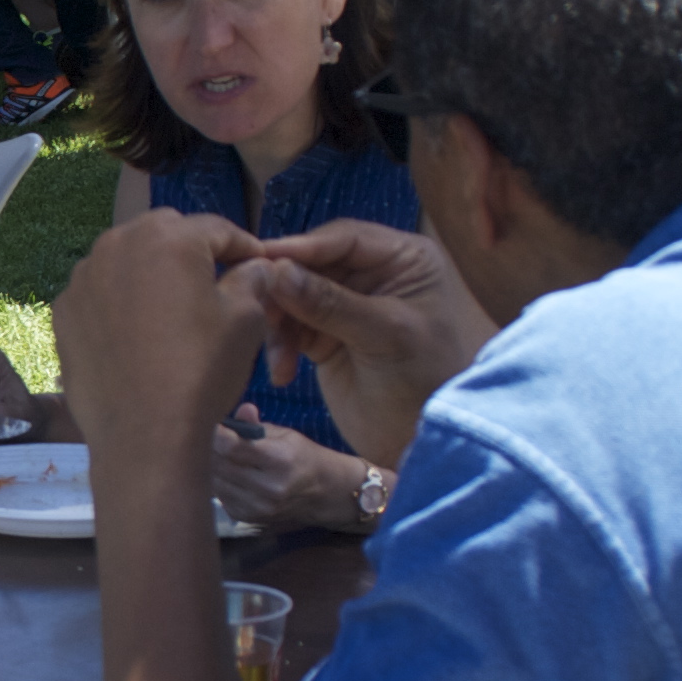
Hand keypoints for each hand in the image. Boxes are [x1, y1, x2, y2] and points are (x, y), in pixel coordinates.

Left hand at [54, 211, 269, 476]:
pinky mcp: (63, 311)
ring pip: (127, 260)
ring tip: (170, 309)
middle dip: (191, 252)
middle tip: (213, 283)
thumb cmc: (202, 372)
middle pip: (165, 234)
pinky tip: (134, 333)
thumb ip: (253, 278)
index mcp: (168, 238)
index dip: (242, 246)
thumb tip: (254, 264)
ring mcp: (83, 277)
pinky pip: (99, 292)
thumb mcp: (246, 320)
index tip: (256, 263)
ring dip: (150, 273)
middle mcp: (117, 244)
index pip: (216, 229)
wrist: (143, 435)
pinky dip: (118, 301)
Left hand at [212, 409, 362, 530]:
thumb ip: (256, 425)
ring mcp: (258, 507)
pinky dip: (217, 483)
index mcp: (280, 460)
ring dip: (208, 466)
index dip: (215, 434)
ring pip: (214, 482)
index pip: (232, 447)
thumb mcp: (284, 434)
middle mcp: (270, 487)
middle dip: (208, 449)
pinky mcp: (248, 518)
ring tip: (213, 453)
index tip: (210, 424)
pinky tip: (225, 473)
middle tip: (204, 436)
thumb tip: (242, 410)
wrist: (322, 492)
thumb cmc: (299, 455)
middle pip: (219, 465)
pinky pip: (219, 497)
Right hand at [224, 220, 496, 467]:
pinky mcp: (325, 336)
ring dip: (278, 323)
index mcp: (403, 259)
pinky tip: (282, 373)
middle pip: (312, 263)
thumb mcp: (385, 335)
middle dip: (284, 288)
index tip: (262, 258)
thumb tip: (277, 271)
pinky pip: (290, 328)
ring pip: (293, 295)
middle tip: (256, 310)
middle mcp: (374, 274)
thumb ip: (331, 302)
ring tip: (277, 356)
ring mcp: (347, 306)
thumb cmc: (425, 381)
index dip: (302, 247)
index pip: (344, 238)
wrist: (421, 442)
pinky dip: (280, 346)